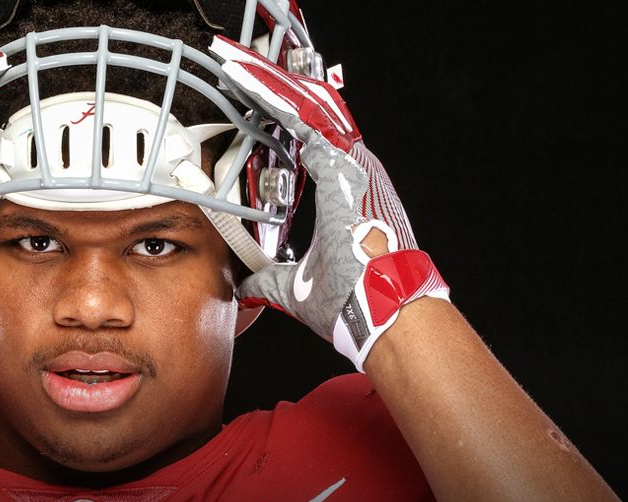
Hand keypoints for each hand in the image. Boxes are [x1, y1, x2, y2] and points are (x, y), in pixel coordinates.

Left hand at [210, 36, 447, 370]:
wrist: (382, 308)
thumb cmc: (354, 300)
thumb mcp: (296, 287)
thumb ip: (269, 279)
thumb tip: (246, 287)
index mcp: (348, 196)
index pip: (314, 148)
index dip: (290, 125)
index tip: (267, 108)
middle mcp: (355, 174)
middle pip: (313, 119)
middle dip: (278, 94)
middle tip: (245, 69)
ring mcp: (355, 168)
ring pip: (311, 113)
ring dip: (276, 90)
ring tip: (245, 66)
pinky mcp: (347, 169)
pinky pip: (310, 124)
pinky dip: (284, 104)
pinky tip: (258, 83)